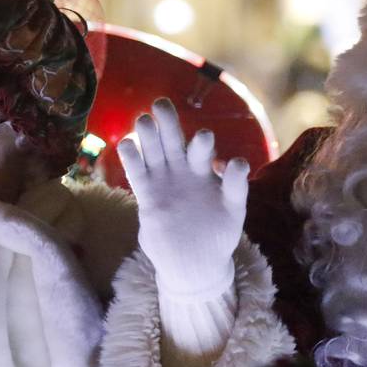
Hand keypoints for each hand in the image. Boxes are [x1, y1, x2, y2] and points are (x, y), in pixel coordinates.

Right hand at [118, 98, 248, 298]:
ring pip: (153, 153)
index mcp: (205, 172)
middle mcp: (183, 171)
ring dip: (147, 137)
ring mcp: (164, 183)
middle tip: (162, 104)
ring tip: (144, 121)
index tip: (203, 136)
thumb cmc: (219, 232)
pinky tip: (126, 144)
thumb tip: (239, 161)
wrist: (196, 262)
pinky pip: (138, 175)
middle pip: (173, 142)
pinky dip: (132, 160)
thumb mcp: (233, 209)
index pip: (202, 151)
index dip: (201, 142)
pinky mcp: (148, 198)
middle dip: (168, 123)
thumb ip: (235, 186)